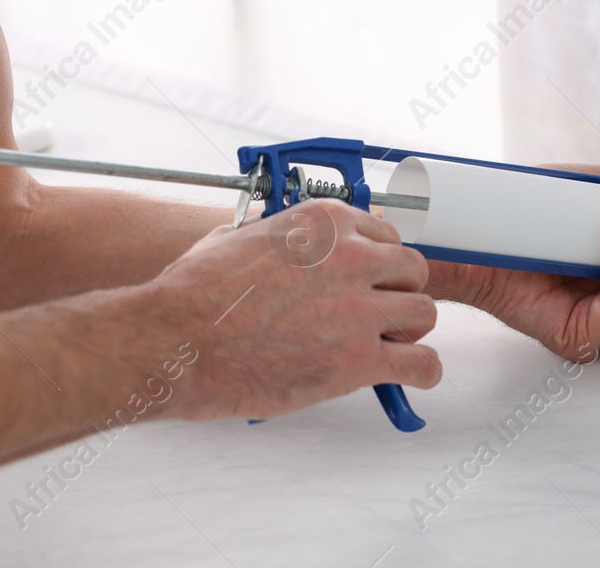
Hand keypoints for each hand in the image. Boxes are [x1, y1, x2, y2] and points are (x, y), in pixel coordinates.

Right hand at [137, 199, 440, 421]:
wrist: (176, 342)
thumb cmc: (195, 293)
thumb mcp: (238, 236)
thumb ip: (277, 234)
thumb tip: (277, 238)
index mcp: (325, 223)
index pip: (385, 235)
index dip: (378, 262)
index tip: (371, 278)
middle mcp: (351, 258)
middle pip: (411, 270)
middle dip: (397, 291)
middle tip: (379, 312)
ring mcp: (358, 310)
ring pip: (423, 313)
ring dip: (409, 330)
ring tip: (390, 345)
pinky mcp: (357, 361)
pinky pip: (421, 363)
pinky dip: (422, 371)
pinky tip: (411, 375)